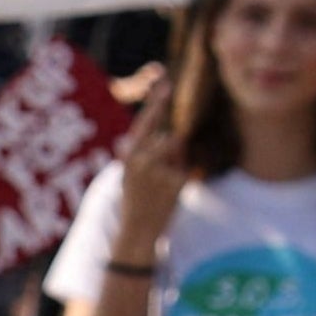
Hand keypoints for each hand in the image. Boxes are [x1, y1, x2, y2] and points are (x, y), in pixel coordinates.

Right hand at [97, 67, 192, 258]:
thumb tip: (159, 135)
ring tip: (161, 185)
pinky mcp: (175, 182)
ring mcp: (159, 171)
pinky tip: (169, 195)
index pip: (145, 124)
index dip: (156, 103)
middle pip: (170, 139)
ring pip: (178, 153)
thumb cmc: (134, 201)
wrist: (137, 232)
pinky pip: (185, 169)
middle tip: (158, 175)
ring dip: (175, 164)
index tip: (166, 83)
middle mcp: (142, 160)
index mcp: (129, 156)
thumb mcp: (129, 174)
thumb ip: (140, 153)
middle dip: (170, 151)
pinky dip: (180, 179)